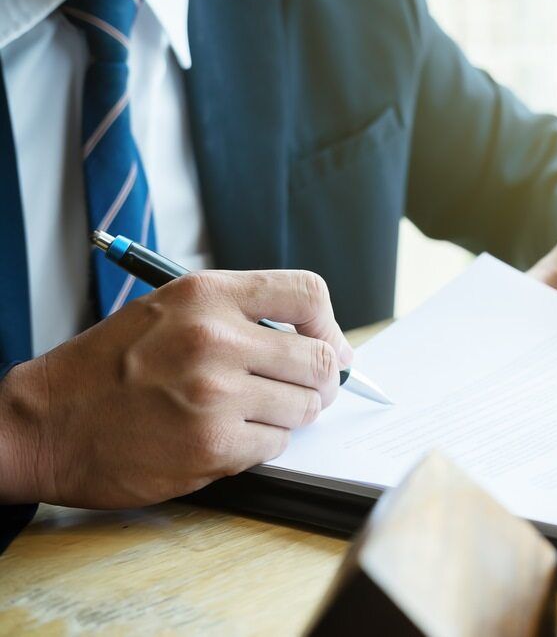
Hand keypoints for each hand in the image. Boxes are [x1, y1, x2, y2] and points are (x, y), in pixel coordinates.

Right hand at [0, 270, 351, 508]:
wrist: (43, 423)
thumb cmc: (107, 368)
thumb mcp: (169, 310)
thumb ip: (240, 316)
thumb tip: (318, 340)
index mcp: (206, 295)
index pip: (308, 294)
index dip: (328, 325)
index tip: (325, 345)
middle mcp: (216, 338)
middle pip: (319, 359)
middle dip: (318, 382)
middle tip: (301, 392)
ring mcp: (216, 394)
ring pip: (303, 407)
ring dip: (288, 416)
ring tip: (249, 414)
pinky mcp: (213, 444)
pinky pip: (276, 445)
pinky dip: (261, 445)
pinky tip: (226, 436)